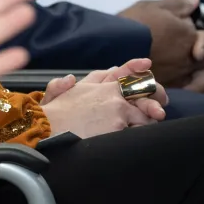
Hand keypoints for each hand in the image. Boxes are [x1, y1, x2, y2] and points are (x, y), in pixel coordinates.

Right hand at [38, 61, 160, 138]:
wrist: (48, 127)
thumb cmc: (52, 113)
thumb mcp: (58, 92)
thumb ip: (65, 83)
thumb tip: (71, 78)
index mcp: (100, 86)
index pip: (123, 73)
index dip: (136, 68)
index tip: (147, 64)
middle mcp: (112, 95)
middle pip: (142, 95)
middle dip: (152, 102)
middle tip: (155, 110)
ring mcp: (117, 110)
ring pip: (145, 116)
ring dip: (144, 123)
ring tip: (137, 131)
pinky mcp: (118, 126)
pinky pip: (139, 131)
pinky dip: (138, 135)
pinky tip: (131, 140)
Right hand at [119, 0, 203, 89]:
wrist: (113, 47)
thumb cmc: (133, 24)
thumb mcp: (153, 6)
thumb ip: (178, 5)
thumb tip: (196, 1)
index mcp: (189, 35)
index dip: (200, 34)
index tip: (186, 32)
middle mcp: (191, 57)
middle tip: (193, 48)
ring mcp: (183, 74)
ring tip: (193, 66)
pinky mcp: (173, 88)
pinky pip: (197, 90)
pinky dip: (199, 85)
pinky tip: (190, 80)